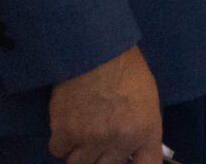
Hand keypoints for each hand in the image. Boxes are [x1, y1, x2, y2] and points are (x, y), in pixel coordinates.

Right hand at [49, 46, 160, 163]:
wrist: (96, 51)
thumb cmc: (127, 69)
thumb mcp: (147, 99)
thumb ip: (140, 128)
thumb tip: (131, 149)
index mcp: (146, 130)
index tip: (125, 161)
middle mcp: (120, 140)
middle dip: (100, 157)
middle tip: (97, 140)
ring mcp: (91, 140)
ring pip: (79, 162)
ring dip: (79, 150)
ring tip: (82, 130)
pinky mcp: (65, 133)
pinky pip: (58, 150)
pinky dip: (61, 140)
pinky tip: (67, 122)